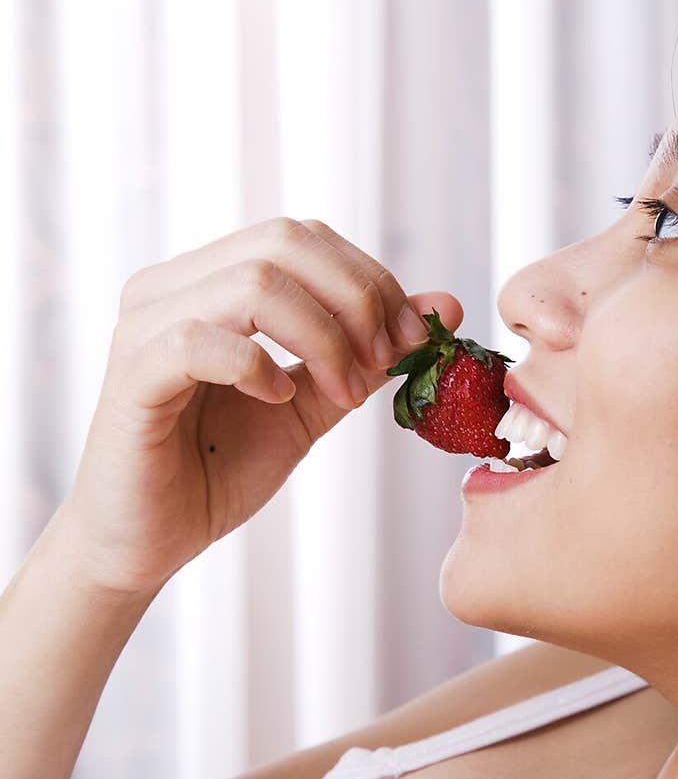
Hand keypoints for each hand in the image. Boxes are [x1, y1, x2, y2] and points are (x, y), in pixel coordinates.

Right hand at [57, 217, 462, 598]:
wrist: (151, 541)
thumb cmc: (219, 468)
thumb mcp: (312, 403)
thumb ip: (367, 352)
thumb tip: (444, 305)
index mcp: (209, 279)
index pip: (303, 237)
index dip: (369, 280)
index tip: (409, 341)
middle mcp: (171, 286)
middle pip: (282, 242)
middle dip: (355, 299)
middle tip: (382, 363)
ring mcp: (144, 326)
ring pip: (252, 283)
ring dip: (321, 337)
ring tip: (342, 391)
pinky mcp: (131, 375)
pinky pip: (199, 341)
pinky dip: (256, 366)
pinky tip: (279, 399)